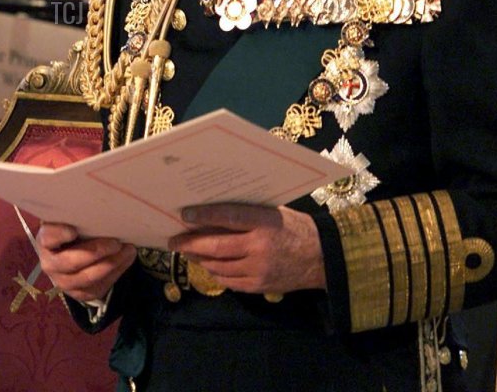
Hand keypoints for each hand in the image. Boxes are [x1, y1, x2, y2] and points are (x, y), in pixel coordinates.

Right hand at [36, 222, 136, 302]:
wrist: (72, 256)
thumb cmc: (73, 230)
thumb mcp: (70, 221)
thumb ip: (77, 215)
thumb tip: (97, 205)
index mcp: (45, 241)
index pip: (48, 238)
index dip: (59, 235)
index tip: (74, 230)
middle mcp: (50, 264)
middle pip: (72, 261)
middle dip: (97, 251)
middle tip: (116, 242)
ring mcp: (63, 281)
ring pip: (89, 276)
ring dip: (112, 263)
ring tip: (128, 249)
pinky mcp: (79, 293)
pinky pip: (100, 285)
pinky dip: (117, 271)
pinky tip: (127, 259)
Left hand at [167, 204, 325, 294]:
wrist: (323, 258)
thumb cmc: (295, 228)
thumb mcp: (273, 212)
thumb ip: (246, 213)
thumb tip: (211, 211)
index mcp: (265, 222)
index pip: (228, 216)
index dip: (203, 216)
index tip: (184, 215)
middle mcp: (260, 247)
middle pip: (216, 247)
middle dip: (190, 244)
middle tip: (173, 241)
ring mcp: (259, 269)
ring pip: (218, 266)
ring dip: (199, 259)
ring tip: (187, 252)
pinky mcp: (259, 286)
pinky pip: (229, 281)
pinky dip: (215, 272)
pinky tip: (208, 265)